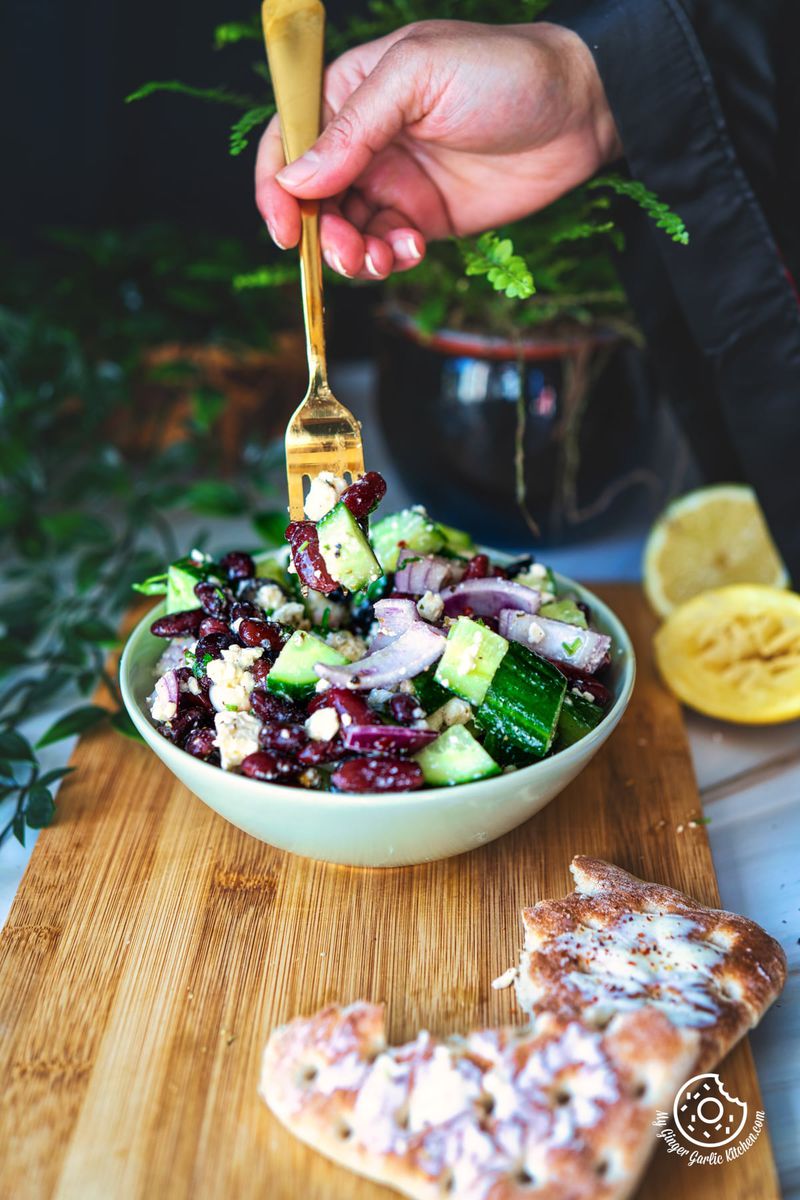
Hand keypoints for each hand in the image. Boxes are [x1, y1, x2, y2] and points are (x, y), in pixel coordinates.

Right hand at [255, 20, 619, 279]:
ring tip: (382, 257)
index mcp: (351, 91)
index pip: (289, 139)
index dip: (276, 185)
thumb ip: (353, 129)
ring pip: (346, 232)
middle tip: (347, 252)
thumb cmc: (503, 72)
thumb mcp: (418, 78)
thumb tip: (296, 179)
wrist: (581, 112)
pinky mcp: (425, 218)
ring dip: (353, 255)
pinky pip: (387, 250)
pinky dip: (390, 260)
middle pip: (312, 199)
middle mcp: (366, 140)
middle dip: (320, 234)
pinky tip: (414, 249)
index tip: (284, 227)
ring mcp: (395, 182)